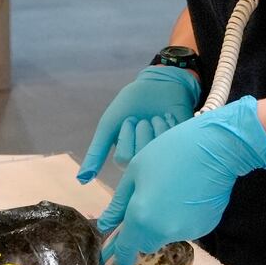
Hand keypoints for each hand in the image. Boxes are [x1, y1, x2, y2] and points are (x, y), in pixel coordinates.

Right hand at [76, 65, 200, 181]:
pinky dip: (170, 123)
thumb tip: (82, 181)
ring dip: (157, 126)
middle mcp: (147, 159)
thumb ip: (96, 151)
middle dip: (141, 130)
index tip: (129, 119)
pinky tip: (169, 116)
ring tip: (157, 116)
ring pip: (159, 151)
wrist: (158, 83)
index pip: (124, 159)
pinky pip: (176, 142)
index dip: (126, 136)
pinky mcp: (183, 144)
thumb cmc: (130, 104)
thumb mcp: (110, 124)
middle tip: (143, 118)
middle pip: (141, 157)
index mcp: (129, 158)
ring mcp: (165, 153)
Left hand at [97, 96, 265, 264]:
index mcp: (141, 220)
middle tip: (147, 203)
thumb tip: (106, 226)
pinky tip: (187, 195)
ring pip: (166, 235)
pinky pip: (185, 228)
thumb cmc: (168, 153)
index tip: (113, 258)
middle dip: (141, 232)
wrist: (215, 148)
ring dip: (162, 223)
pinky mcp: (205, 228)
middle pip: (146, 243)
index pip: (125, 252)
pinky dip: (181, 218)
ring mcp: (186, 233)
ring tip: (170, 192)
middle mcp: (163, 233)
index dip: (118, 257)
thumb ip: (118, 204)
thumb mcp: (135, 172)